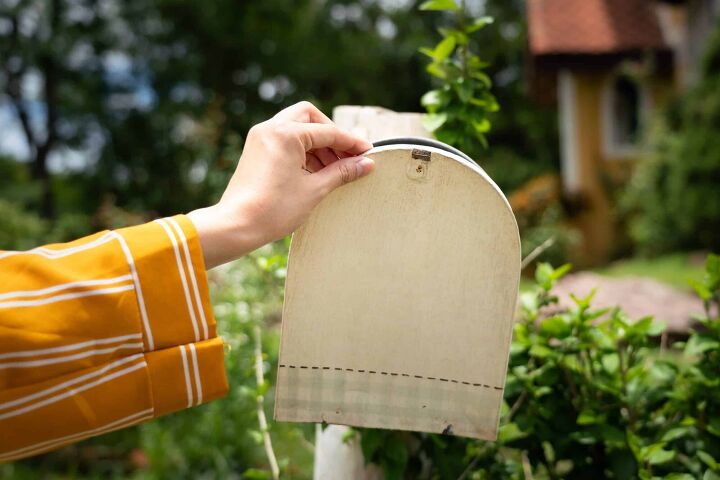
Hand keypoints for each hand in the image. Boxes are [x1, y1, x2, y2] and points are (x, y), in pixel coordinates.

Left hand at [188, 101, 373, 267]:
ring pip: (297, 127)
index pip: (328, 132)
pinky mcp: (255, 149)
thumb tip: (365, 164)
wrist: (236, 225)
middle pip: (310, 117)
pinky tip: (315, 171)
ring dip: (318, 144)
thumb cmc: (273, 209)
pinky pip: (284, 139)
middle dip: (331, 135)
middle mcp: (271, 128)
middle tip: (348, 156)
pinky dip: (302, 149)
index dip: (352, 143)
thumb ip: (342, 172)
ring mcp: (260, 137)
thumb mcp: (315, 190)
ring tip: (334, 169)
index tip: (368, 153)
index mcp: (286, 133)